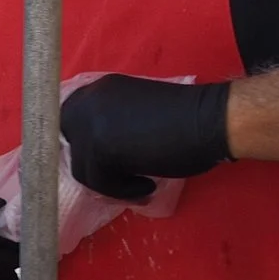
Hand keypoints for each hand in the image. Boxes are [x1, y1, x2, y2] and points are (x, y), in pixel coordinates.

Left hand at [59, 75, 232, 201]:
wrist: (211, 120)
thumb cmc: (188, 117)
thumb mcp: (139, 113)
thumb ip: (114, 124)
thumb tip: (98, 155)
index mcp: (100, 88)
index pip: (70, 119)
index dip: (83, 142)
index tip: (106, 161)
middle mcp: (89, 101)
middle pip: (67, 143)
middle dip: (88, 163)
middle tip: (116, 177)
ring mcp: (90, 123)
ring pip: (83, 168)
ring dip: (110, 183)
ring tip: (142, 185)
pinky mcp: (100, 148)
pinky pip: (101, 182)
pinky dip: (124, 190)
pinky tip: (149, 186)